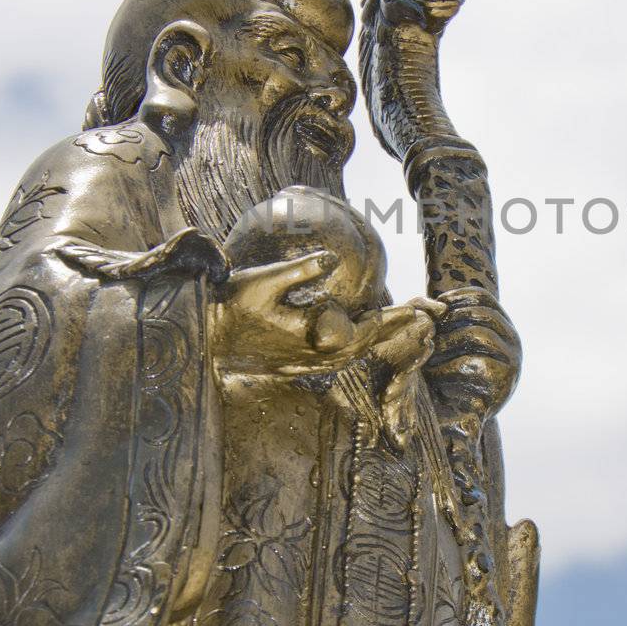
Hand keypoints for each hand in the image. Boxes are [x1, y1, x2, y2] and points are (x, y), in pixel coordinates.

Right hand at [210, 252, 440, 378]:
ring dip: (373, 340)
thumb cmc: (233, 305)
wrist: (207, 338)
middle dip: (390, 331)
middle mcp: (311, 355)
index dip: (388, 321)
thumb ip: (299, 271)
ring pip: (351, 356)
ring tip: (394, 323)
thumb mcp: (263, 281)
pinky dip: (355, 348)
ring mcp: (304, 365)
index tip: (412, 308)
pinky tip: (360, 336)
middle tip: (418, 315)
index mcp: (309, 335)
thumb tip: (330, 258)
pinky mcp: (296, 367)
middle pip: (363, 347)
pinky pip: (335, 361)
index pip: (361, 332)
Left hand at [424, 286, 521, 420]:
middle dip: (446, 321)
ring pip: (477, 334)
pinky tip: (434, 378)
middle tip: (423, 335)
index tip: (429, 312)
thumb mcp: (443, 342)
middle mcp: (511, 339)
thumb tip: (431, 305)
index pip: (480, 297)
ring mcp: (512, 359)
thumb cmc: (443, 376)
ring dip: (445, 343)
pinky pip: (476, 363)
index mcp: (499, 324)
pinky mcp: (505, 381)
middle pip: (479, 312)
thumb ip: (438, 319)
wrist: (455, 421)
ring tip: (425, 357)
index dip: (452, 298)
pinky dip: (449, 367)